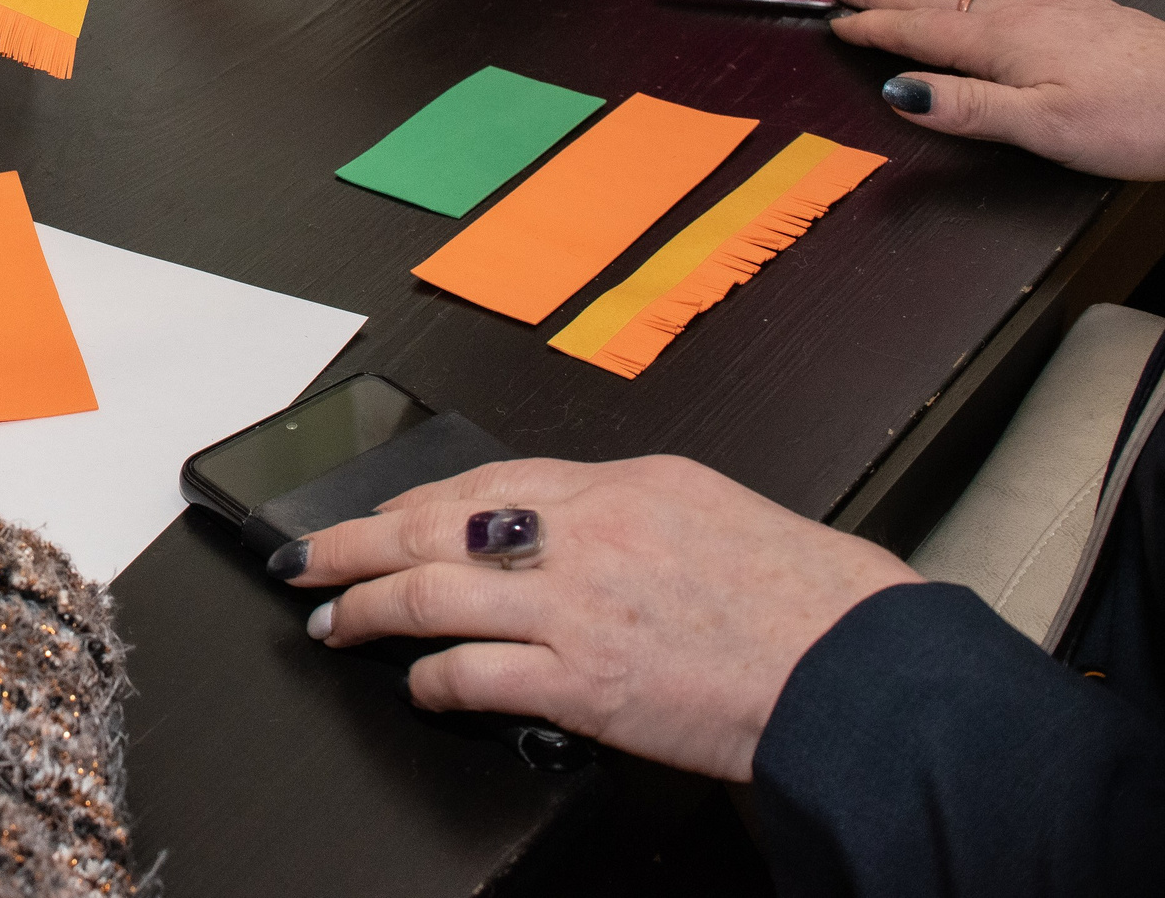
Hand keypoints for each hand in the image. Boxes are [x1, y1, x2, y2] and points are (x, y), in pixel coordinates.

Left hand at [278, 457, 918, 781]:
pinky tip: (415, 685)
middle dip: (355, 542)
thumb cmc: (802, 596)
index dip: (413, 498)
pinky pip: (475, 675)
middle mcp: (583, 537)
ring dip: (368, 609)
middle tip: (308, 557)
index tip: (379, 513)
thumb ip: (621, 509)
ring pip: (432, 596)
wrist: (856, 669)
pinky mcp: (582, 686)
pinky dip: (432, 679)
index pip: (483, 477)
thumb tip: (557, 521)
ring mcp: (575, 611)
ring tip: (332, 622)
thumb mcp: (703, 507)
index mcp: (616, 485)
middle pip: (434, 525)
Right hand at [823, 0, 1164, 179]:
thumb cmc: (1138, 119)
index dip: (872, 26)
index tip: (831, 19)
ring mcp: (1061, 7)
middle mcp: (1025, 15)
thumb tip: (900, 91)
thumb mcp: (1045, 128)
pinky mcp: (1094, 11)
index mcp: (1004, 44)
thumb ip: (969, 108)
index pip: (919, 31)